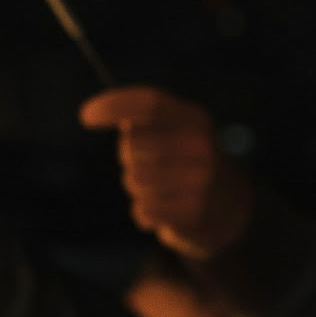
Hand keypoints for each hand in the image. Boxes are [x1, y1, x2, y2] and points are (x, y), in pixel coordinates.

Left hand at [77, 87, 251, 258]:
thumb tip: (95, 113)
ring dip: (136, 190)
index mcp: (194, 118)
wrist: (230, 208)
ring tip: (158, 192)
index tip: (85, 116)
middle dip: (129, 160)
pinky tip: (161, 212)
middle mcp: (201, 144)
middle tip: (148, 169)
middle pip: (133, 145)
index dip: (114, 105)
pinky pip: (143, 209)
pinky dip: (144, 214)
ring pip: (134, 180)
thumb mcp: (173, 134)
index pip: (149, 103)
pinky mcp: (195, 211)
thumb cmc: (185, 165)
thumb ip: (142, 122)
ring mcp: (201, 178)